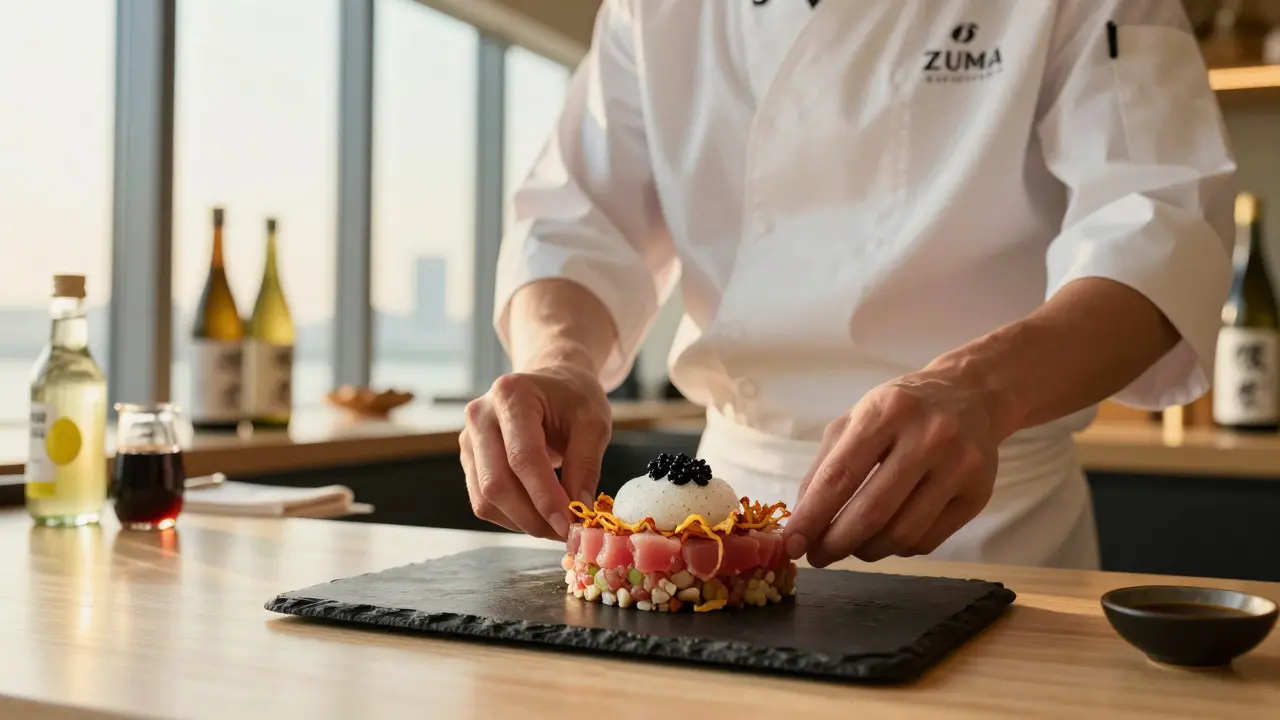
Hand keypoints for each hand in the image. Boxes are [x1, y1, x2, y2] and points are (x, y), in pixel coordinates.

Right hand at [460, 364, 611, 539]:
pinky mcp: (469, 460)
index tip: (568, 524)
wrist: (550, 384)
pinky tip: (539, 515)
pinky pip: (484, 501)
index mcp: (511, 395)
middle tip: (566, 533)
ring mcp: (468, 439)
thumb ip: (586, 464)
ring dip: (522, 522)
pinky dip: (512, 517)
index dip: (544, 496)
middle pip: (496, 483)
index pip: (522, 456)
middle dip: (532, 517)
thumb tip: (578, 510)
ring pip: (485, 499)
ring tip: (556, 526)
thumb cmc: (572, 398)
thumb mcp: (593, 422)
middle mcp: (480, 415)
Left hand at [782, 370, 1001, 566]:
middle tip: (818, 556)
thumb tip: (801, 523)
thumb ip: (824, 468)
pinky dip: (898, 548)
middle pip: (872, 511)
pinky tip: (888, 535)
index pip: (840, 476)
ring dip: (867, 550)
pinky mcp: (979, 493)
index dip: (812, 517)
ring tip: (853, 545)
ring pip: (902, 534)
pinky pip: (928, 541)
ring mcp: (959, 466)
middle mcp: (928, 437)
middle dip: (836, 543)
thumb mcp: (855, 420)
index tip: (792, 545)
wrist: (970, 395)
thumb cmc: (900, 411)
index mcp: (886, 412)